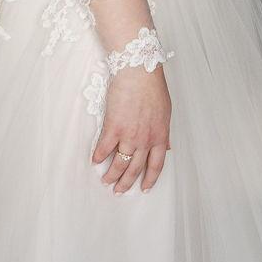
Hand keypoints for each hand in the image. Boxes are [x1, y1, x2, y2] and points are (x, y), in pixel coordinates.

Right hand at [92, 64, 171, 194]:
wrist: (139, 71)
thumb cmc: (153, 88)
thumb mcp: (166, 112)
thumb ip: (164, 132)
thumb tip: (167, 147)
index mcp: (160, 135)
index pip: (156, 165)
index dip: (150, 179)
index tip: (144, 189)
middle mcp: (145, 139)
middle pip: (136, 169)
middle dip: (126, 183)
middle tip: (119, 191)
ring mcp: (129, 134)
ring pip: (120, 163)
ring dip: (111, 175)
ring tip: (106, 181)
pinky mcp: (113, 127)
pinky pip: (104, 148)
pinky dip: (98, 156)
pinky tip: (94, 161)